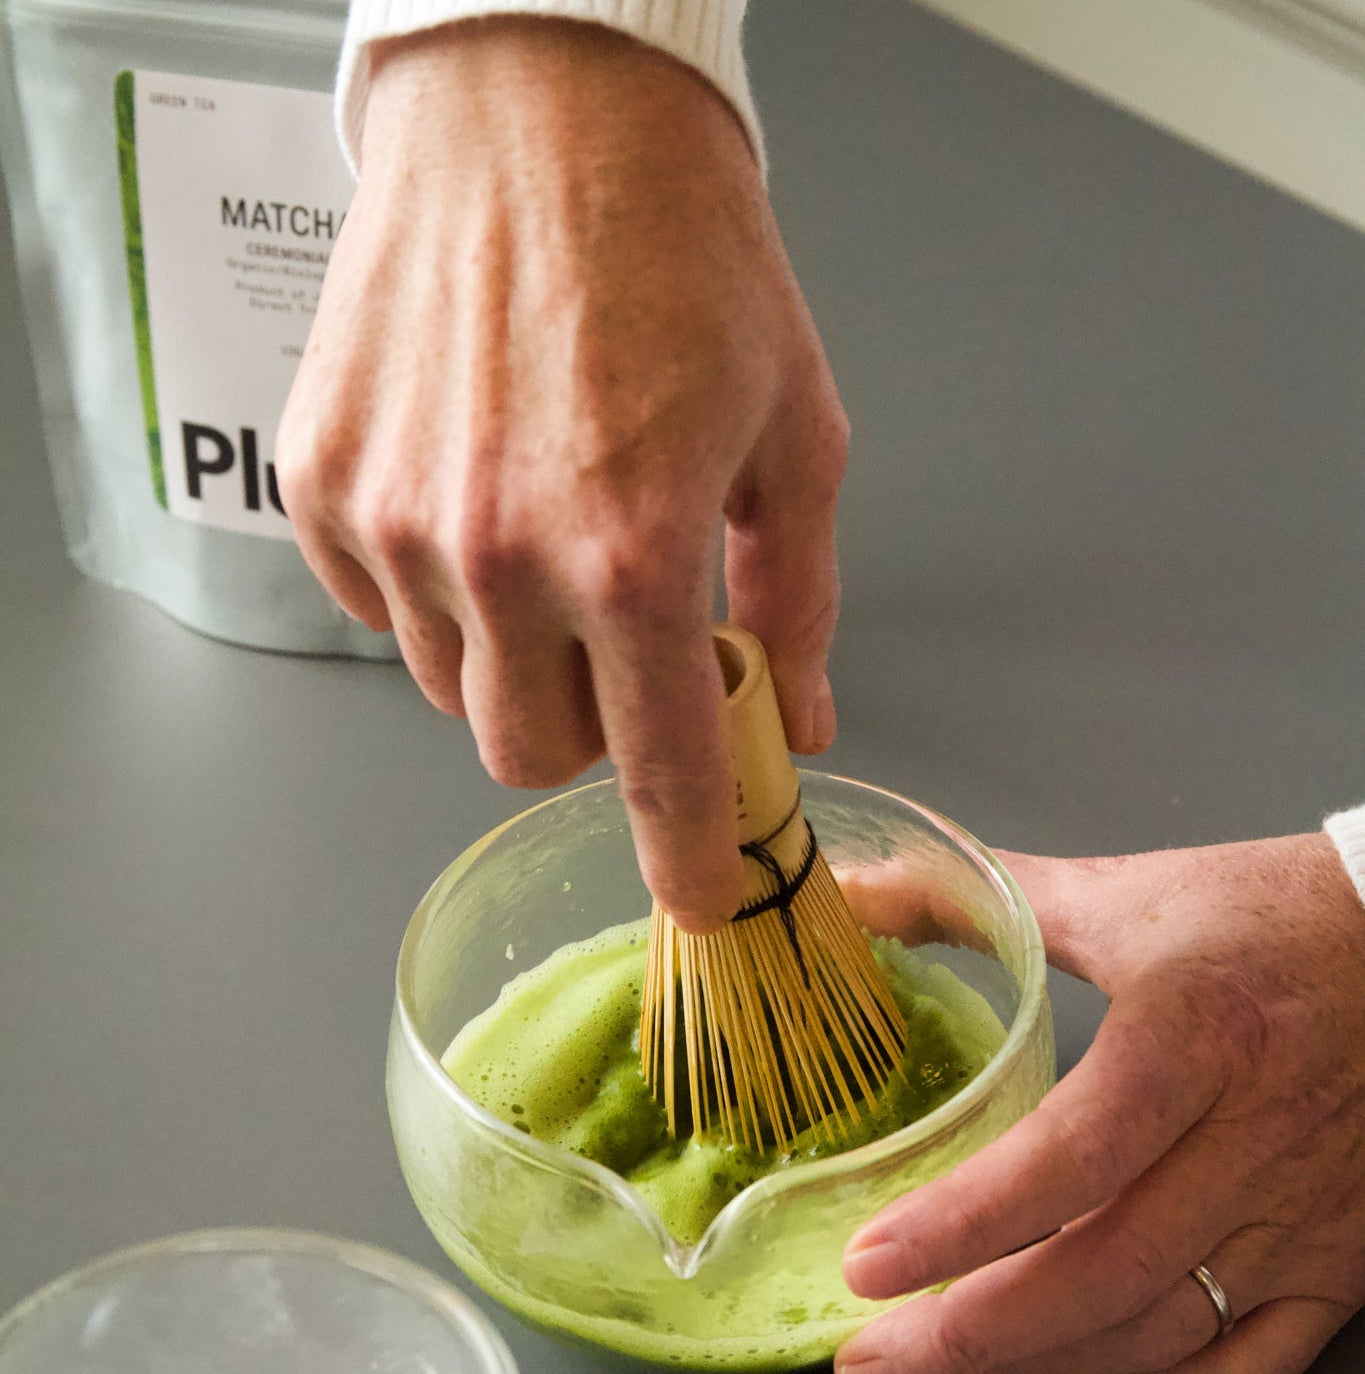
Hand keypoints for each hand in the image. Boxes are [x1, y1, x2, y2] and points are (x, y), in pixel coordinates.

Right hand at [277, 18, 846, 931]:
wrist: (540, 113)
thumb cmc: (684, 253)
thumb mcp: (795, 430)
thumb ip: (797, 596)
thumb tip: (796, 710)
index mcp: (634, 551)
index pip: (660, 767)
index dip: (682, 852)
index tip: (693, 898)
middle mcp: (500, 557)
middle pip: (527, 754)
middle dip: (585, 730)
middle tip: (618, 644)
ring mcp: (396, 524)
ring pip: (447, 685)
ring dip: (503, 650)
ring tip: (541, 531)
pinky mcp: (324, 483)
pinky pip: (372, 605)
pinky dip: (425, 583)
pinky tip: (471, 488)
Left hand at [834, 834, 1364, 1373]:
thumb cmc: (1272, 917)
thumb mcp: (1120, 895)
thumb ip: (975, 895)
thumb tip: (852, 893)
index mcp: (1194, 1038)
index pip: (1069, 1157)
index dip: (961, 1224)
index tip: (868, 1264)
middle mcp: (1254, 1140)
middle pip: (1102, 1274)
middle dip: (967, 1338)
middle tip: (869, 1362)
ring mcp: (1304, 1215)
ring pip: (1161, 1331)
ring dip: (1040, 1366)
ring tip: (942, 1363)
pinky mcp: (1342, 1261)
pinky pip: (1252, 1363)